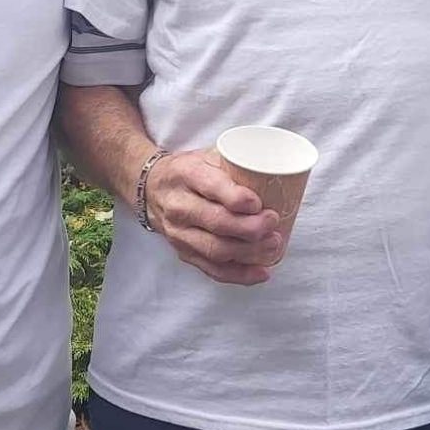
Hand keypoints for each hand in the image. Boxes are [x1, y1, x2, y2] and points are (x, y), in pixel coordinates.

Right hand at [142, 149, 284, 286]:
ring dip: (249, 252)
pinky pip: (212, 269)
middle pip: (216, 222)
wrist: (150, 188)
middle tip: (273, 223)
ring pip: (215, 249)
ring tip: (274, 244)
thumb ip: (236, 161)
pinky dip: (239, 274)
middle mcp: (179, 205)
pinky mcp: (183, 252)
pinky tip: (261, 272)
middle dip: (250, 228)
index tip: (259, 203)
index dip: (237, 198)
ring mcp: (179, 233)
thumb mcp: (206, 155)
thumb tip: (278, 169)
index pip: (211, 187)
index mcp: (186, 174)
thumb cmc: (188, 170)